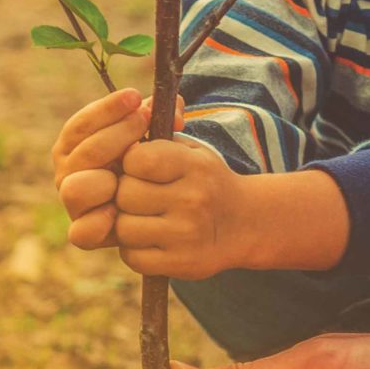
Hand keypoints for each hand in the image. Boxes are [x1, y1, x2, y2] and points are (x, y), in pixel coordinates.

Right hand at [51, 88, 146, 250]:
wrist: (152, 206)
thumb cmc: (146, 164)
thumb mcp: (152, 138)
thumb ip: (159, 119)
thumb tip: (175, 105)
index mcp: (75, 146)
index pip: (81, 124)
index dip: (106, 109)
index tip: (134, 96)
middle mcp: (69, 174)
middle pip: (84, 153)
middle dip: (116, 134)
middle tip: (144, 121)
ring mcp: (75, 204)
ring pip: (75, 190)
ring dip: (101, 179)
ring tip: (128, 172)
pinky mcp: (85, 233)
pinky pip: (80, 233)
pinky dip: (97, 222)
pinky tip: (117, 210)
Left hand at [114, 110, 255, 279]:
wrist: (244, 224)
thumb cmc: (205, 181)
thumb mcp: (192, 150)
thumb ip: (161, 129)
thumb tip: (140, 104)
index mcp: (194, 166)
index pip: (138, 159)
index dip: (131, 162)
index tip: (140, 167)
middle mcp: (193, 199)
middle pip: (126, 194)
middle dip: (126, 194)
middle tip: (141, 195)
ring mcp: (187, 235)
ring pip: (125, 227)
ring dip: (127, 223)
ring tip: (144, 217)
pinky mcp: (181, 264)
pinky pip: (132, 256)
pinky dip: (134, 249)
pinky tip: (150, 239)